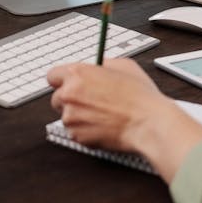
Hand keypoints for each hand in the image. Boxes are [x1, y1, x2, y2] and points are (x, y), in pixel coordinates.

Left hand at [48, 58, 201, 180]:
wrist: (148, 123)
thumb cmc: (139, 96)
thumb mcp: (124, 65)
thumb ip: (103, 65)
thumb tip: (98, 67)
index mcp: (77, 74)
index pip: (53, 75)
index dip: (63, 80)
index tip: (70, 84)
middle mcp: (68, 95)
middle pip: (56, 98)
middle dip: (70, 99)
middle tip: (90, 101)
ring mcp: (71, 118)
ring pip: (67, 116)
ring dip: (79, 116)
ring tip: (102, 114)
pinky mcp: (77, 137)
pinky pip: (76, 132)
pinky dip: (86, 130)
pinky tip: (104, 125)